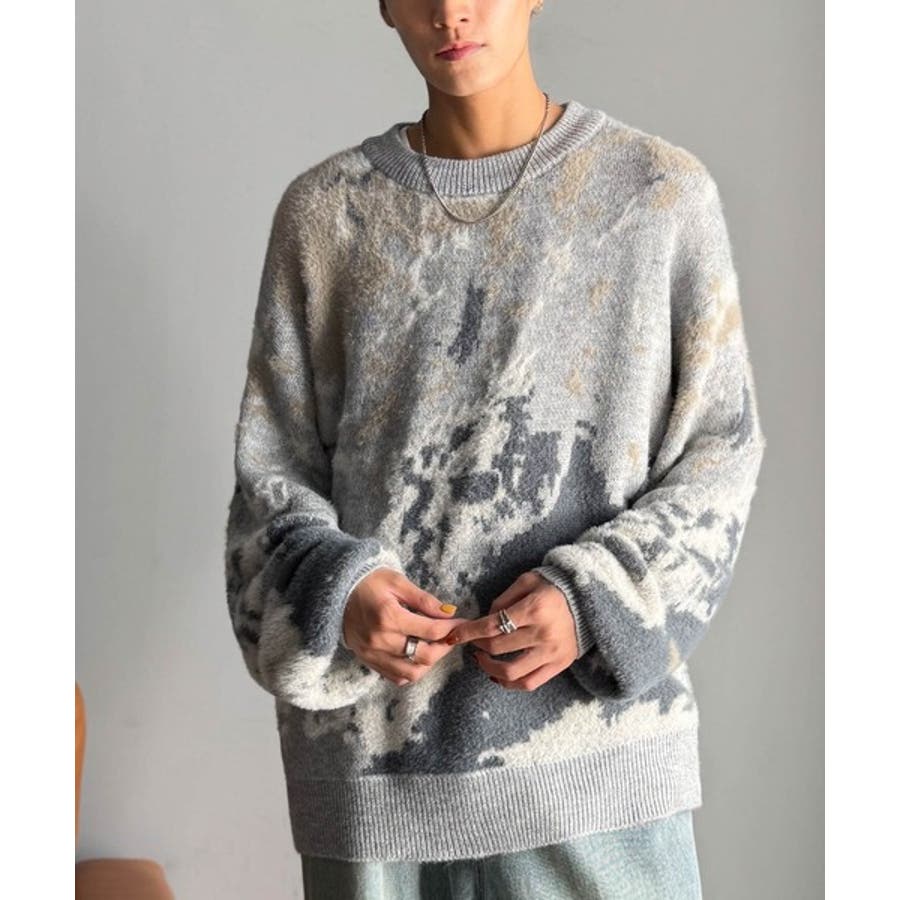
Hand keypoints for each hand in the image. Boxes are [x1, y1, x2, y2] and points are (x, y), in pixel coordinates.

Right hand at [342, 569, 467, 686]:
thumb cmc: (368, 581)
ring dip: (429, 662)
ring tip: (436, 646)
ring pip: (412, 672)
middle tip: (452, 636)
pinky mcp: (367, 660)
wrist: (336, 591)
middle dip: (445, 647)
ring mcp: (373, 654)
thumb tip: (449, 612)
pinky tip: (417, 656)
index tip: (461, 622)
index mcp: (389, 616)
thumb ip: (424, 599)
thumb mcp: (397, 582)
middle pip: (424, 655)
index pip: (431, 631)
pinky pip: (395, 677)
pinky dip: (411, 671)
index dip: (451, 628)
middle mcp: (381, 640)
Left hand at [442, 571, 577, 690]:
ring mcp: (552, 652)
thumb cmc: (552, 587)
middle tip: (471, 641)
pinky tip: (498, 675)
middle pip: (497, 647)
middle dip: (476, 645)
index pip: (492, 626)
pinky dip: (510, 684)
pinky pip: (530, 683)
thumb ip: (504, 598)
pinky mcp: (559, 665)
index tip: (453, 636)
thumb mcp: (527, 581)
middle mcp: (543, 633)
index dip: (468, 632)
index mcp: (534, 609)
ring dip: (489, 668)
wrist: (588, 599)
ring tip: (481, 659)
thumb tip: (485, 618)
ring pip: (511, 672)